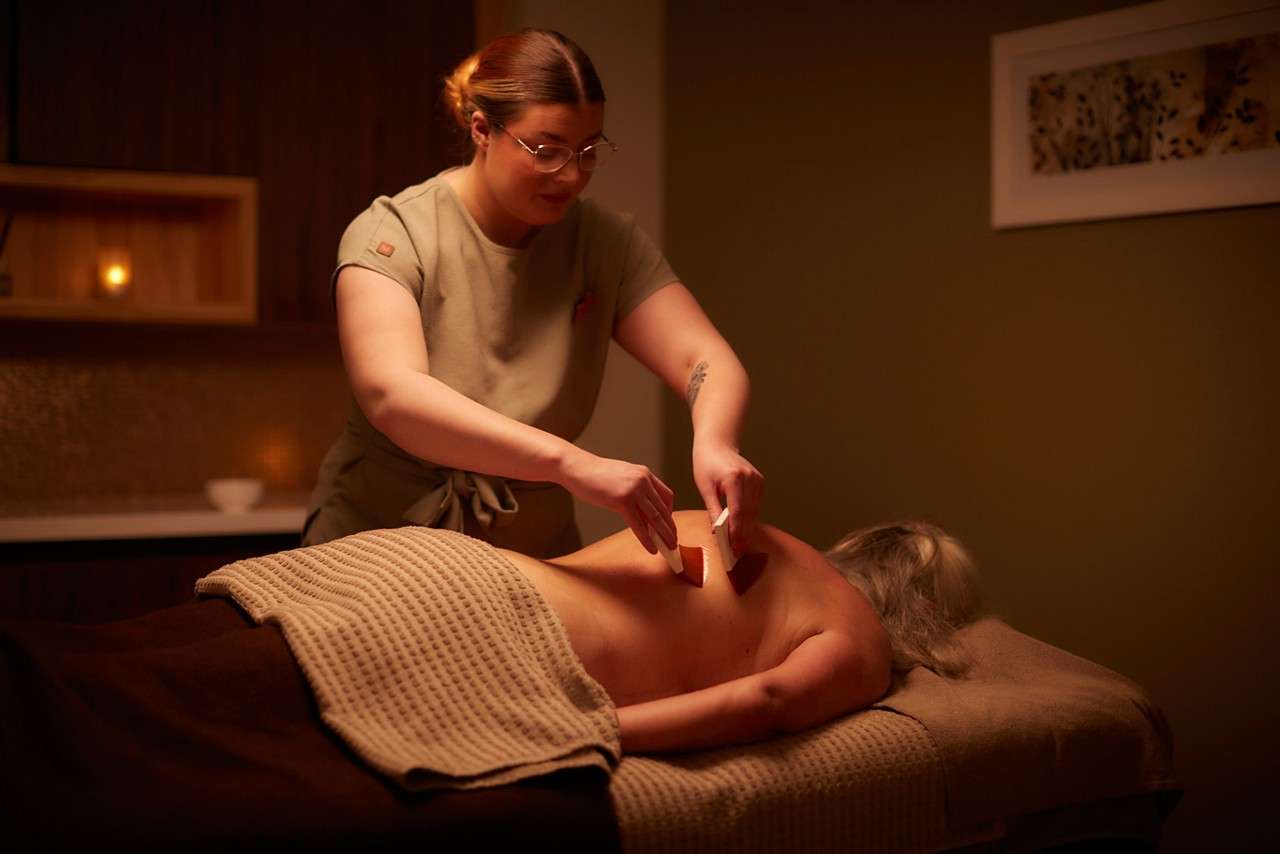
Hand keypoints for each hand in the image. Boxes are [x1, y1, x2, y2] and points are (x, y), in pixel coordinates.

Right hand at [558, 447, 675, 552]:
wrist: (576, 467)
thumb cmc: (594, 474)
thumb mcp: (621, 477)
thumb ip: (635, 490)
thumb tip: (642, 511)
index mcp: (644, 473)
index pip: (666, 495)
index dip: (670, 513)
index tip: (670, 525)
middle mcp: (643, 480)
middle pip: (664, 509)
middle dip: (670, 528)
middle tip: (674, 542)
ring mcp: (634, 490)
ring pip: (655, 518)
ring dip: (664, 536)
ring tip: (668, 548)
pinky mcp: (622, 501)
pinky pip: (639, 524)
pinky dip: (647, 539)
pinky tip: (651, 548)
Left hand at [692, 439, 762, 557]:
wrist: (717, 444)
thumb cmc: (706, 463)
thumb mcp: (705, 487)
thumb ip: (714, 509)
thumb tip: (718, 531)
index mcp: (735, 479)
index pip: (738, 512)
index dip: (736, 532)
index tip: (733, 547)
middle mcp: (750, 479)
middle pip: (749, 514)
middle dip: (743, 534)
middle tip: (736, 552)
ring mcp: (757, 480)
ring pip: (754, 511)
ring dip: (747, 528)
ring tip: (739, 545)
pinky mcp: (760, 481)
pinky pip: (756, 504)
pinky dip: (750, 517)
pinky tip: (743, 529)